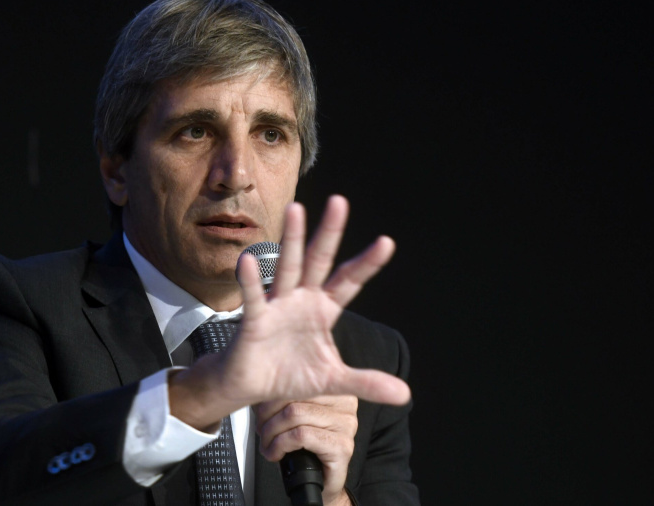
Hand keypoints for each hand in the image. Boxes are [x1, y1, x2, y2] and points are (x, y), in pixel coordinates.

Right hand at [170, 195, 409, 429]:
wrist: (250, 387)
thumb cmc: (290, 374)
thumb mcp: (334, 380)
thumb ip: (366, 382)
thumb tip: (405, 395)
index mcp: (324, 309)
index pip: (349, 281)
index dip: (367, 263)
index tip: (387, 242)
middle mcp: (302, 299)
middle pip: (319, 260)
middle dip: (329, 233)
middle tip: (339, 202)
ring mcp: (278, 305)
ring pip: (288, 267)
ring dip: (292, 239)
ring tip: (296, 209)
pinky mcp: (254, 319)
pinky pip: (254, 296)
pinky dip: (250, 280)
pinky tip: (249, 260)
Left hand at [256, 396, 357, 505]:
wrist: (319, 482)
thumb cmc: (305, 448)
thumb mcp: (294, 412)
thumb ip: (286, 394)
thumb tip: (261, 385)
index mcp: (335, 388)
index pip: (298, 377)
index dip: (273, 393)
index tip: (260, 407)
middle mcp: (345, 404)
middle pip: (294, 393)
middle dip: (268, 414)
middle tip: (262, 429)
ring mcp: (346, 425)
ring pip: (294, 414)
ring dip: (271, 433)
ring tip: (267, 443)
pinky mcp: (342, 447)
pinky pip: (300, 436)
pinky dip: (280, 445)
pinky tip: (276, 453)